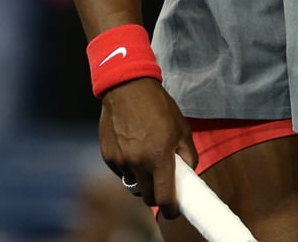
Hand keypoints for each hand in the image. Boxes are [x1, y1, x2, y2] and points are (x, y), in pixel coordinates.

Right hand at [99, 77, 197, 218]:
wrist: (128, 87)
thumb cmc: (158, 106)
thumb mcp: (182, 127)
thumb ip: (188, 154)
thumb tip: (190, 172)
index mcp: (159, 157)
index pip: (165, 198)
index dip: (171, 209)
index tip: (174, 210)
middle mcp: (138, 163)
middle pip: (147, 197)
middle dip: (157, 194)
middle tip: (162, 183)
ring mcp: (121, 161)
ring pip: (133, 184)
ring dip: (142, 178)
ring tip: (146, 156)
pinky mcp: (108, 156)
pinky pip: (121, 172)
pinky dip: (128, 167)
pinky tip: (133, 148)